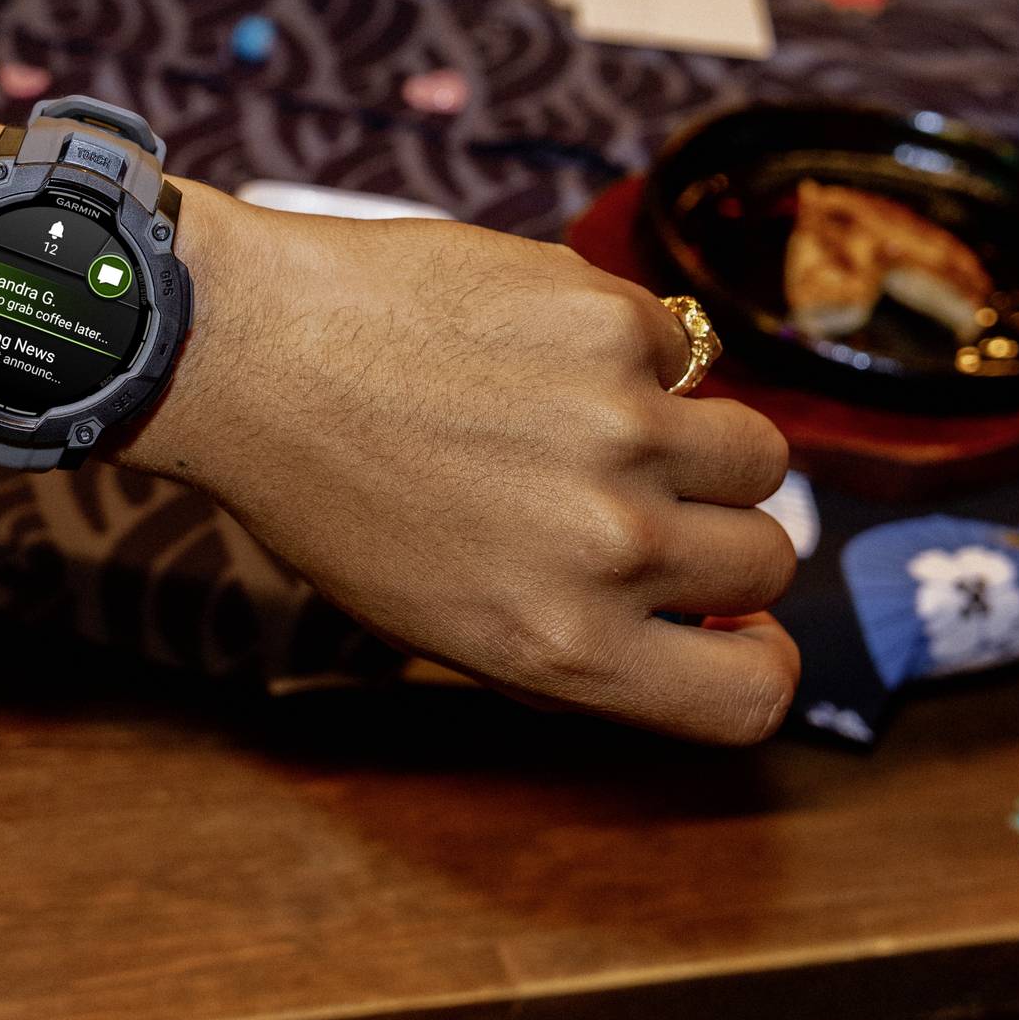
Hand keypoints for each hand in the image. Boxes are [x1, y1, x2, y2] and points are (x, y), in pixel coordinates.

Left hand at [133, 194, 802, 743]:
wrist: (250, 353)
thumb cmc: (330, 499)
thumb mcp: (443, 624)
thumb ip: (584, 643)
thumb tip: (711, 631)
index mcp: (567, 648)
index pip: (754, 698)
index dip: (756, 661)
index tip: (731, 626)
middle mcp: (611, 548)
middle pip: (769, 562)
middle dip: (724, 540)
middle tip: (646, 506)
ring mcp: (623, 428)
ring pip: (758, 454)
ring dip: (703, 446)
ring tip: (606, 427)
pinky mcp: (613, 321)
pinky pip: (683, 353)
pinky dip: (634, 355)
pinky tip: (537, 353)